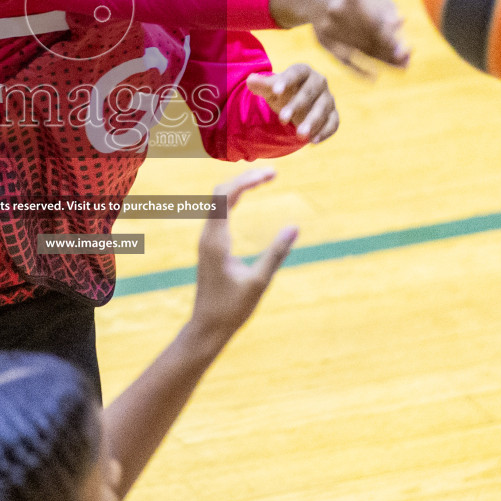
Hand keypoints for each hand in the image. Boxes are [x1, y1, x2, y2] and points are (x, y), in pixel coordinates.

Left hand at [189, 168, 297, 343]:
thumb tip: (294, 227)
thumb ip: (276, 254)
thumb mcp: (259, 282)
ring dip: (238, 186)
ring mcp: (206, 240)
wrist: (206, 327)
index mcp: (215, 240)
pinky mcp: (209, 245)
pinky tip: (246, 198)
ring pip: (217, 201)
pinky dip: (234, 199)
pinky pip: (218, 211)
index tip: (272, 174)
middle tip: (272, 173)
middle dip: (245, 178)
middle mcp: (207, 235)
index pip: (226, 196)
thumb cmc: (231, 309)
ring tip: (263, 179)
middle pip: (220, 192)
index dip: (248, 180)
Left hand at [246, 63, 338, 142]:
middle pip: (309, 93)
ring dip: (312, 122)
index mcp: (303, 71)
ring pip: (322, 109)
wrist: (295, 103)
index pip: (296, 73)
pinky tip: (313, 141)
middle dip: (296, 106)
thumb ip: (262, 85)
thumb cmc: (282, 92)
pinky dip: (324, 132)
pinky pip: (332, 123)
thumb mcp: (271, 89)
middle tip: (282, 119)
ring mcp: (327, 99)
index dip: (286, 81)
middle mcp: (319, 82)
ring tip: (299, 135)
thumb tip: (250, 80)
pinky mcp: (333, 115)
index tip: (275, 91)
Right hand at [269, 0, 409, 75]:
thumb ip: (387, 6)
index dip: (392, 39)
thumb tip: (402, 23)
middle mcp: (338, 11)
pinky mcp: (323, 40)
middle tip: (407, 63)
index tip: (409, 50)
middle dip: (391, 53)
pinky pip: (343, 59)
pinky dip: (358, 70)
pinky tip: (373, 77)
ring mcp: (328, 27)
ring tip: (401, 68)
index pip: (377, 23)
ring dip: (381, 61)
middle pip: (369, 38)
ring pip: (360, 50)